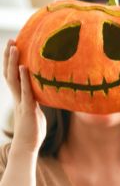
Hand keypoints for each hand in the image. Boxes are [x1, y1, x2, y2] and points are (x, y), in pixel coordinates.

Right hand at [4, 40, 45, 154]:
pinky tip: (24, 68)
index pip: (13, 75)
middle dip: (9, 56)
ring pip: (13, 78)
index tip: (14, 46)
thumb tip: (44, 93)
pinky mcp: (27, 108)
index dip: (12, 61)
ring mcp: (21, 101)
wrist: (27, 145)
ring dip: (13, 62)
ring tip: (14, 47)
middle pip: (9, 72)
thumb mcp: (36, 111)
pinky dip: (24, 79)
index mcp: (20, 96)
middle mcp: (17, 96)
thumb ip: (37, 101)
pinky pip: (25, 91)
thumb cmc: (33, 130)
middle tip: (11, 40)